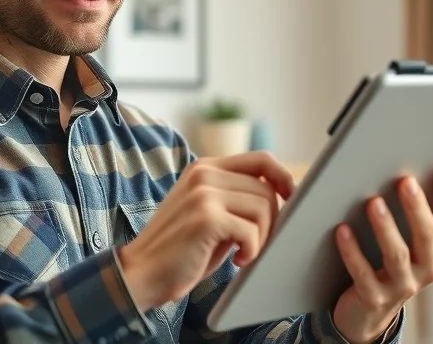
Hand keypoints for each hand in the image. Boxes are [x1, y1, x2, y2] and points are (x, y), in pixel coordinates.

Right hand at [117, 151, 294, 312]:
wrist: (140, 272)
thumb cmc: (181, 249)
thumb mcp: (209, 212)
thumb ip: (236, 197)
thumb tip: (283, 197)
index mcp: (206, 167)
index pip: (261, 160)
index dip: (284, 179)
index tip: (292, 201)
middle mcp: (204, 174)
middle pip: (266, 189)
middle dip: (271, 221)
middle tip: (254, 244)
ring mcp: (203, 193)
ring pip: (263, 208)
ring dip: (261, 238)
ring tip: (244, 253)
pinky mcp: (205, 217)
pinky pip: (251, 231)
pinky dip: (251, 250)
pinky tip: (237, 260)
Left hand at [331, 166, 432, 343]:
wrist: (372, 310)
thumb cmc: (404, 264)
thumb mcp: (430, 242)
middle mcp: (429, 270)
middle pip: (427, 236)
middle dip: (418, 208)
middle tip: (406, 181)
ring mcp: (402, 285)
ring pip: (397, 255)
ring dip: (386, 227)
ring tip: (374, 202)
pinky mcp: (375, 296)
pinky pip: (363, 272)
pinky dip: (352, 251)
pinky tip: (343, 230)